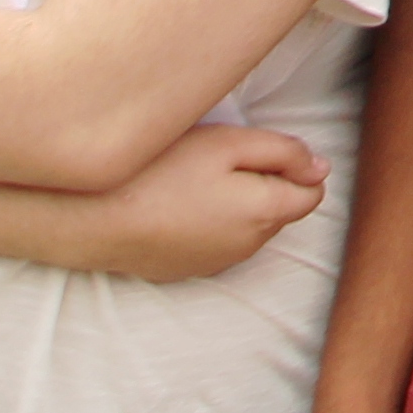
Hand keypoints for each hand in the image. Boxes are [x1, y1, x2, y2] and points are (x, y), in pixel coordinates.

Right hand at [90, 124, 328, 281]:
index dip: (292, 166)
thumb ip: (285, 153)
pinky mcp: (186, 270)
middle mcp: (249, 246)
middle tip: (215, 160)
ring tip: (190, 180)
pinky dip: (206, 223)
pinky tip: (173, 204)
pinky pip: (214, 242)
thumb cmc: (160, 171)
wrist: (91, 218)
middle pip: (279, 210)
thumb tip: (321, 168)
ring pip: (247, 227)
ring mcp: (217, 262)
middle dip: (264, 184)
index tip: (253, 149)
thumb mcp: (228, 143)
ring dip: (235, 204)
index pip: (311, 193)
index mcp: (266, 212)